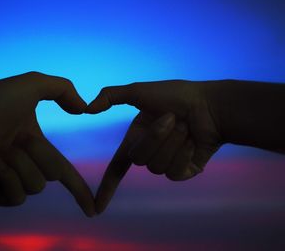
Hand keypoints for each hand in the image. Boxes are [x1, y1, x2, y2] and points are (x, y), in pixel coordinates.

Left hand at [0, 72, 94, 215]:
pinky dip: (8, 178)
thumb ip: (64, 89)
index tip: (92, 209)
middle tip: (17, 140)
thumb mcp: (34, 84)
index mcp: (36, 147)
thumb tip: (83, 108)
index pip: (64, 171)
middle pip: (54, 174)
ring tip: (0, 151)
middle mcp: (25, 164)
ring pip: (36, 186)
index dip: (79, 189)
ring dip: (21, 164)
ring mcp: (10, 180)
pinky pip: (17, 197)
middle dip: (39, 154)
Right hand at [86, 80, 222, 212]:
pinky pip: (175, 173)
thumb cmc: (177, 95)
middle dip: (155, 137)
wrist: (211, 105)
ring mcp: (167, 163)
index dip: (107, 187)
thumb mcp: (140, 91)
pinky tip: (194, 142)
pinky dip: (183, 154)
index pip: (117, 167)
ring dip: (173, 143)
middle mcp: (150, 152)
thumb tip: (88, 108)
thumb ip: (112, 95)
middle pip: (138, 160)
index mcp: (136, 138)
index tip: (97, 208)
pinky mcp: (185, 171)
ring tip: (186, 126)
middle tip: (172, 118)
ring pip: (157, 168)